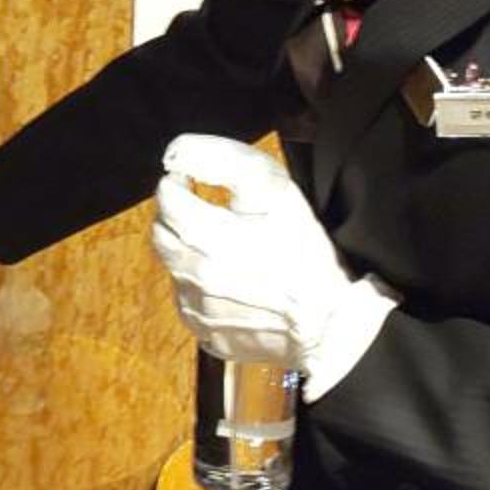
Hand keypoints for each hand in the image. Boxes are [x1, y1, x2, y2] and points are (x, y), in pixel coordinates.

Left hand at [151, 134, 395, 394]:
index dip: (178, 181)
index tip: (192, 180)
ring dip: (189, 252)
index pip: (165, 197)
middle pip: (161, 233)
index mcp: (204, 236)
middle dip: (177, 215)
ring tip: (227, 249)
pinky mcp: (204, 334)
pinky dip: (200, 287)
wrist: (329, 321)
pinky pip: (188, 301)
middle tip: (205, 209)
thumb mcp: (273, 188)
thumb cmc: (303, 249)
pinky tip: (233, 283)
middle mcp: (192, 276)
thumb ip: (220, 160)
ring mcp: (196, 310)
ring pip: (173, 268)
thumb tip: (175, 155)